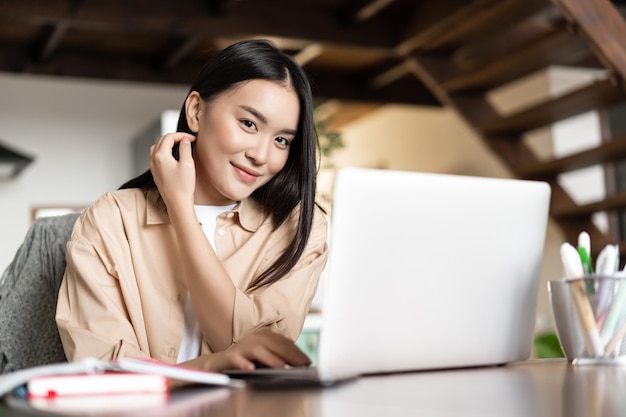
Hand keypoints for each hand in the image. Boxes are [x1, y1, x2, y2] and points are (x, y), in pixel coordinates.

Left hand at [149, 132, 196, 212]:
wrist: (177, 203)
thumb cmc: (183, 187)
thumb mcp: (187, 164)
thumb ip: (185, 148)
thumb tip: (184, 140)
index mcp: (160, 156)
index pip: (169, 137)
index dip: (182, 135)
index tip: (192, 138)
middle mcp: (154, 160)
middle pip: (162, 140)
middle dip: (175, 137)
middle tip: (187, 140)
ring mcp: (153, 167)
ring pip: (157, 147)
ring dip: (168, 143)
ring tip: (180, 145)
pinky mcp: (155, 172)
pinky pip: (156, 156)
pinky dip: (164, 151)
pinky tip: (173, 155)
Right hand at [184, 328, 311, 371]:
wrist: (220, 363)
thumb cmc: (246, 359)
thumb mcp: (264, 356)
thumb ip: (278, 357)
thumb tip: (299, 363)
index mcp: (263, 336)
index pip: (283, 342)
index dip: (296, 352)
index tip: (307, 362)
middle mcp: (253, 338)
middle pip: (273, 344)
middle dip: (288, 355)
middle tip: (300, 365)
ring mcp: (241, 346)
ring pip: (257, 350)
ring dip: (270, 358)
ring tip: (281, 366)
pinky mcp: (230, 356)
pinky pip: (237, 359)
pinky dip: (244, 364)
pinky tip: (250, 369)